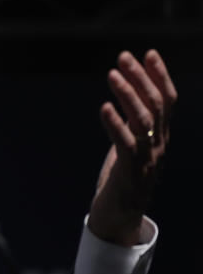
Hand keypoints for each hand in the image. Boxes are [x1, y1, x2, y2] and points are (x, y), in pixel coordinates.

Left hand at [89, 49, 176, 246]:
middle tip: (123, 57)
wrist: (119, 220)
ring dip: (128, 94)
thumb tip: (125, 103)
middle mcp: (158, 145)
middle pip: (156, 105)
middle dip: (141, 78)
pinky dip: (115, 123)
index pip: (167, 101)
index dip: (159, 76)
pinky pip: (125, 143)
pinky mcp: (130, 171)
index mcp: (159, 137)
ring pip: (144, 119)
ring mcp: (147, 158)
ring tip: (112, 75)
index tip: (148, 53)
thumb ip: (131, 127)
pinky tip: (104, 108)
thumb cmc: (121, 182)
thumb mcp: (128, 148)